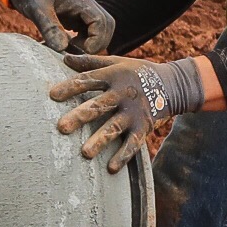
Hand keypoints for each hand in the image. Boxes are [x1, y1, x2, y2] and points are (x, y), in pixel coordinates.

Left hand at [7, 0, 113, 52]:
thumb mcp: (37, 9)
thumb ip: (50, 28)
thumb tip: (62, 49)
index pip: (101, 21)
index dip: (96, 39)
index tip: (80, 51)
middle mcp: (86, 2)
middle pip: (106, 25)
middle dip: (98, 42)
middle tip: (78, 53)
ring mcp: (82, 8)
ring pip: (100, 27)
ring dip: (91, 41)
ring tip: (71, 49)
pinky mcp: (76, 14)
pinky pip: (88, 28)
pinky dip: (83, 39)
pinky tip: (67, 44)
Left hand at [51, 53, 203, 171]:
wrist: (174, 84)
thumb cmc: (138, 73)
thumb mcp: (117, 63)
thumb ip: (91, 62)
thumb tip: (65, 58)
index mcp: (114, 76)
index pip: (88, 80)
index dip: (70, 87)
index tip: (52, 95)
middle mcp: (123, 94)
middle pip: (99, 105)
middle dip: (80, 116)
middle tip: (61, 127)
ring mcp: (134, 112)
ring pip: (114, 127)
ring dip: (100, 140)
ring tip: (85, 153)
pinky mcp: (144, 127)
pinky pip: (133, 144)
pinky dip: (123, 156)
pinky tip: (111, 169)